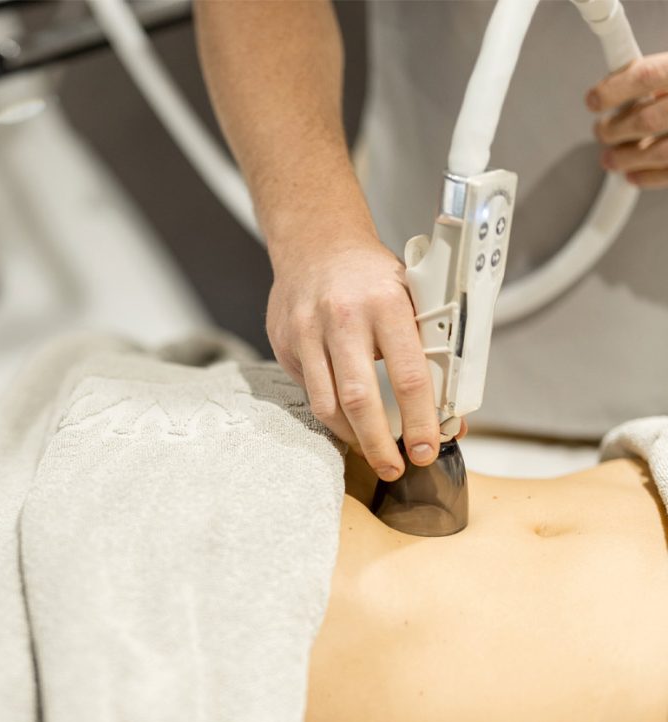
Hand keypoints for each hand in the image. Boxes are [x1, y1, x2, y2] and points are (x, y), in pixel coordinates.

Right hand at [267, 237, 438, 481]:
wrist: (315, 242)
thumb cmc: (370, 275)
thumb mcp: (412, 298)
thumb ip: (431, 352)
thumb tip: (449, 415)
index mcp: (385, 303)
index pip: (409, 376)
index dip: (421, 421)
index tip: (428, 448)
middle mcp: (342, 317)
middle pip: (360, 400)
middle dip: (379, 444)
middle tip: (394, 468)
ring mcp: (307, 331)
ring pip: (327, 404)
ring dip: (352, 436)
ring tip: (370, 449)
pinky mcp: (284, 343)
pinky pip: (309, 391)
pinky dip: (330, 411)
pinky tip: (345, 416)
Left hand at [587, 51, 667, 187]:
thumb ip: (652, 77)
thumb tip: (613, 83)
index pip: (646, 77)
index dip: (612, 90)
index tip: (593, 100)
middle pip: (645, 120)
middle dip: (613, 130)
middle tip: (600, 130)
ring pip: (656, 152)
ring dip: (623, 158)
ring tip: (609, 158)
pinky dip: (645, 177)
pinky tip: (631, 174)